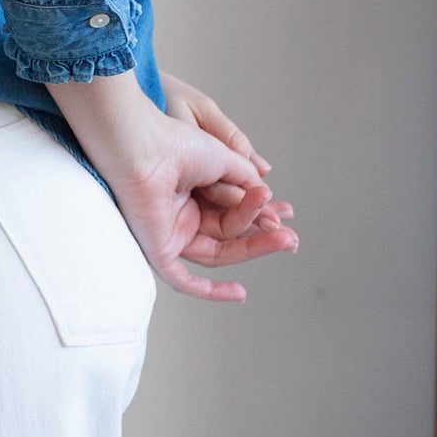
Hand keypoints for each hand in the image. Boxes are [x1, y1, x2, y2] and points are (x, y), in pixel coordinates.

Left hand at [46, 68, 297, 303]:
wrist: (145, 146)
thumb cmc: (175, 142)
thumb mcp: (223, 159)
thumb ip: (245, 178)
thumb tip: (263, 195)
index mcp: (193, 193)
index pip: (233, 214)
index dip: (260, 215)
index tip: (286, 211)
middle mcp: (181, 215)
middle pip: (229, 237)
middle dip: (262, 236)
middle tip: (291, 237)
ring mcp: (170, 234)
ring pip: (217, 252)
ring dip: (251, 247)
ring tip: (281, 235)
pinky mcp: (157, 250)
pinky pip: (182, 279)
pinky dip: (209, 291)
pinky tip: (239, 293)